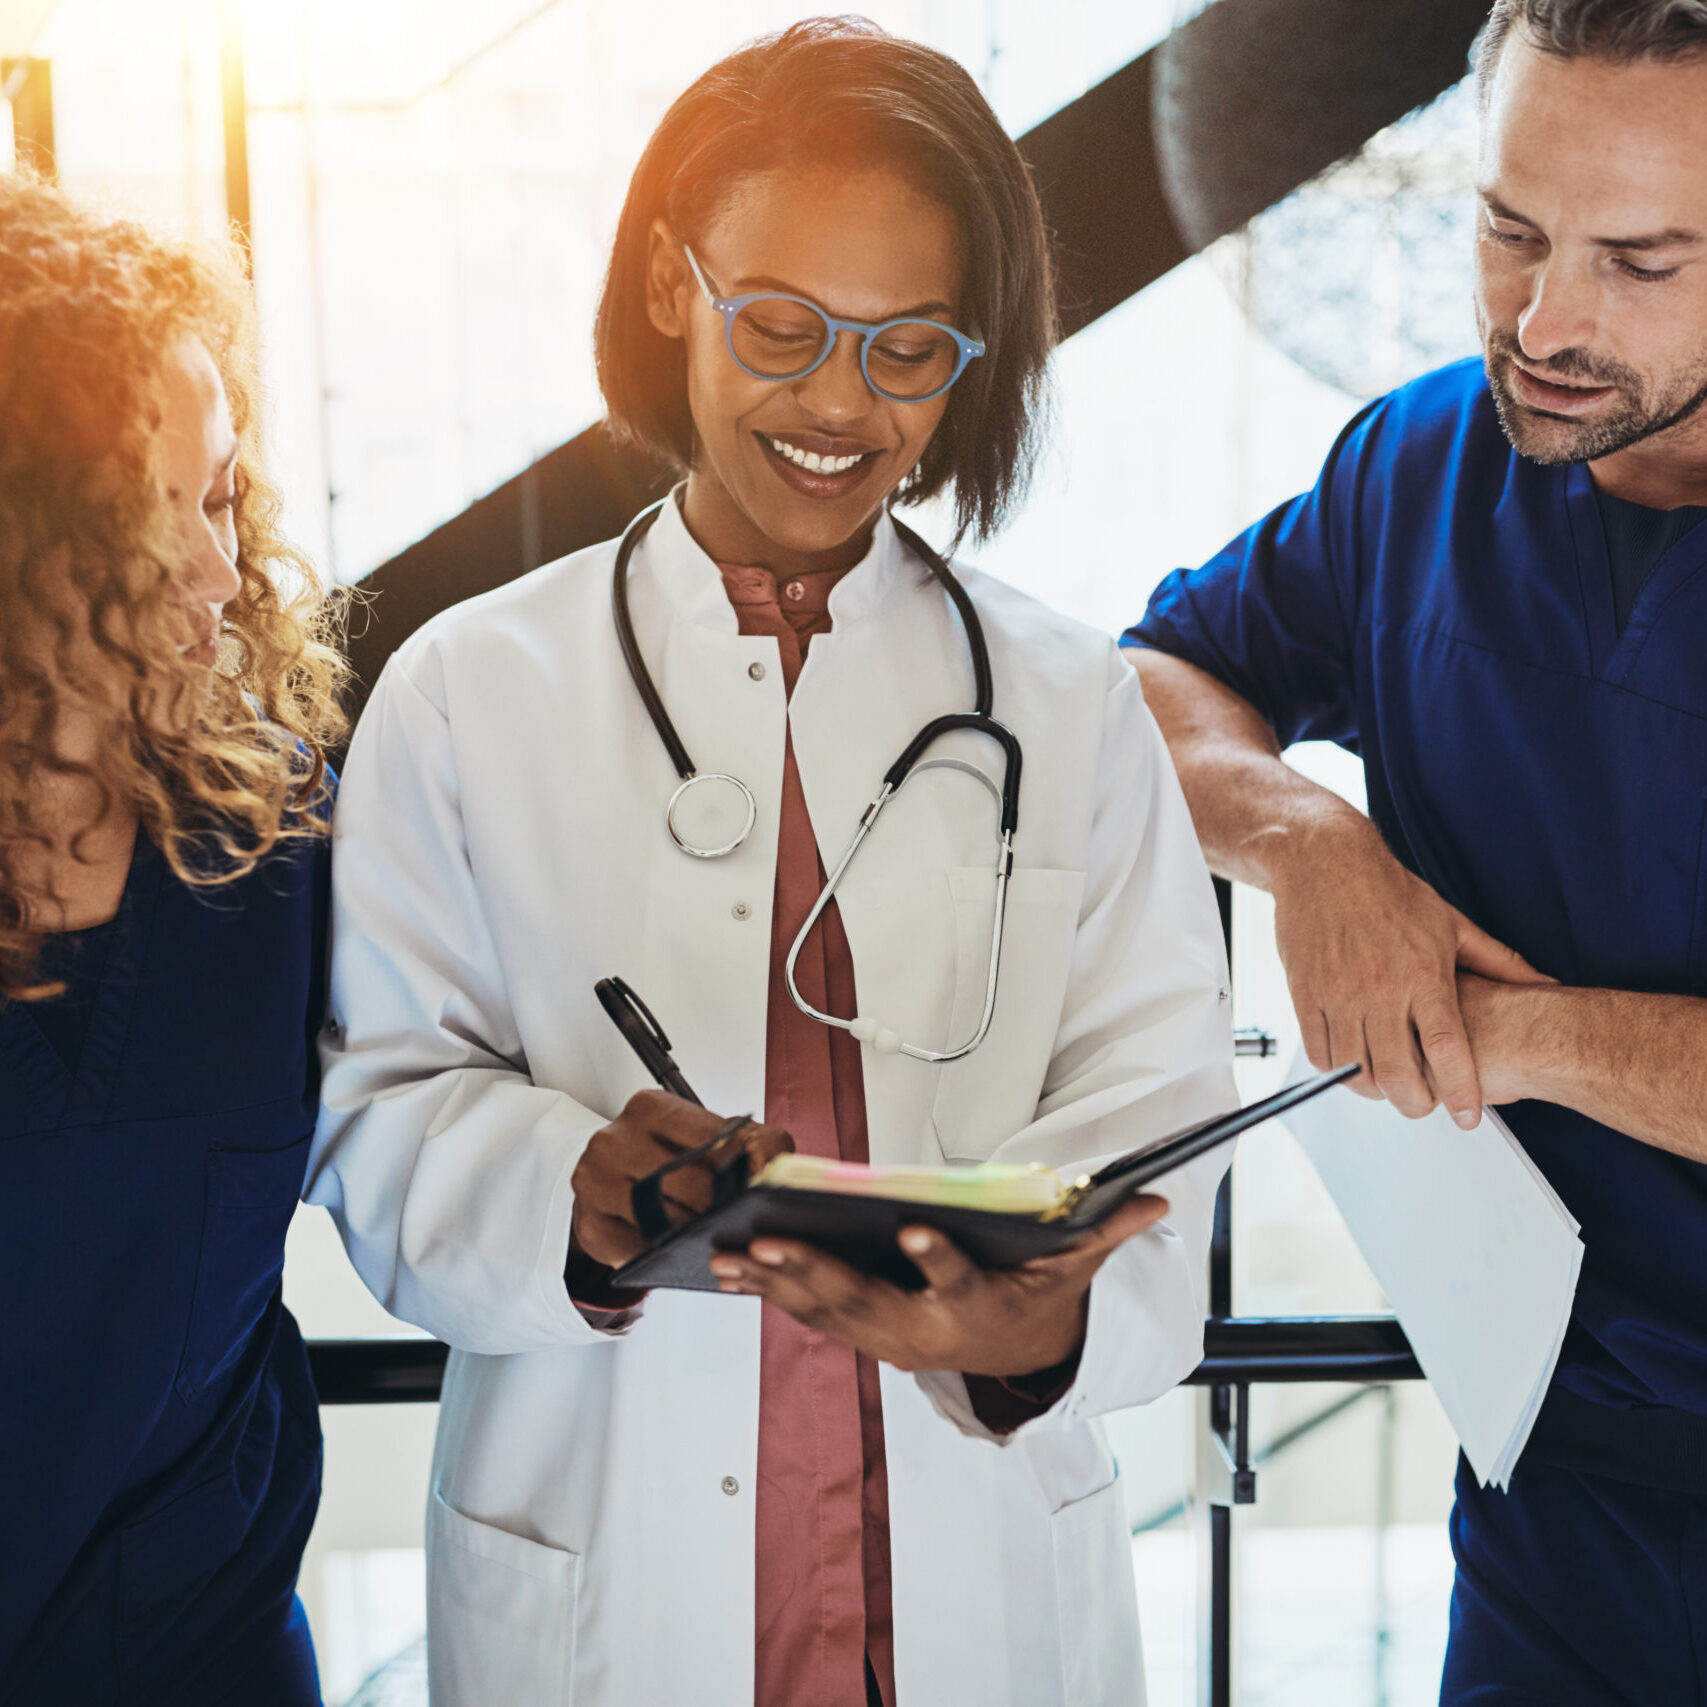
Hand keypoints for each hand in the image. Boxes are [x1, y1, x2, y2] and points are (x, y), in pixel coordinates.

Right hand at [569, 1091, 792, 1269]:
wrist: (612, 1176)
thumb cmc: (667, 1156)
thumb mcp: (715, 1136)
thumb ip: (758, 1143)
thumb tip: (772, 1170)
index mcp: (650, 1108)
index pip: (713, 1142)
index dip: (743, 1171)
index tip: (757, 1188)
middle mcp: (615, 1139)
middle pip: (690, 1185)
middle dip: (721, 1207)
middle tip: (738, 1219)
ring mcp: (595, 1182)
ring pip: (665, 1222)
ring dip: (694, 1235)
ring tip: (712, 1234)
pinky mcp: (589, 1224)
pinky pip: (638, 1252)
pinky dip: (663, 1256)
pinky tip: (676, 1249)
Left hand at [706, 1193, 1169, 1376]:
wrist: (1014, 1355)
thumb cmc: (1033, 1296)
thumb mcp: (1073, 1270)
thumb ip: (1105, 1231)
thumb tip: (1154, 1198)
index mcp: (975, 1306)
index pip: (956, 1281)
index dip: (936, 1258)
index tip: (912, 1229)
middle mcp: (923, 1330)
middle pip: (865, 1300)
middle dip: (814, 1272)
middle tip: (768, 1243)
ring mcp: (885, 1336)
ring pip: (824, 1310)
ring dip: (774, 1283)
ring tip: (729, 1255)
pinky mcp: (860, 1333)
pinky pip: (810, 1314)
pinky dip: (770, 1291)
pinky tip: (731, 1269)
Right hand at [1271, 816, 1550, 1126]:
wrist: (1325, 861)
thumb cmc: (1388, 891)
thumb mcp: (1452, 923)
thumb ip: (1498, 962)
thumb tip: (1544, 984)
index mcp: (1423, 975)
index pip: (1447, 1050)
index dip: (1460, 1092)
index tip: (1467, 1116)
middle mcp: (1380, 990)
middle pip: (1398, 1074)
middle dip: (1415, 1103)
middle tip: (1423, 1103)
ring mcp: (1339, 994)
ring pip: (1355, 1070)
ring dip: (1373, 1089)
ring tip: (1386, 1084)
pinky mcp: (1306, 993)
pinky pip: (1319, 1052)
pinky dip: (1336, 1070)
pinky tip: (1350, 1064)